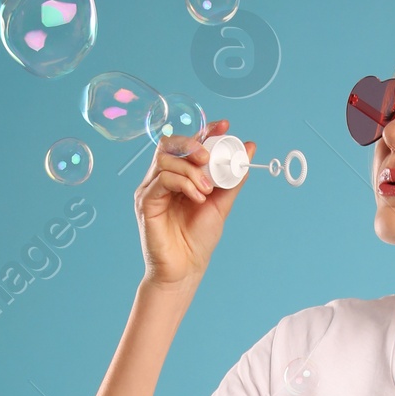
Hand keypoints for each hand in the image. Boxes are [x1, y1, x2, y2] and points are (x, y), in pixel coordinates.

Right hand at [135, 119, 250, 288]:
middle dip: (193, 145)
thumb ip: (232, 178)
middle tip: (209, 159)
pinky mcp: (145, 201)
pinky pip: (161, 179)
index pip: (188, 142)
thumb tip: (249, 149)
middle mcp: (162, 177)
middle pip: (171, 143)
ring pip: (166, 159)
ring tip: (206, 191)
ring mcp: (151, 188)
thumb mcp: (222, 204)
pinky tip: (197, 198)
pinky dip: (183, 183)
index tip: (226, 126)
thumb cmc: (198, 240)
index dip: (206, 130)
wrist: (185, 269)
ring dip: (191, 170)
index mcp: (180, 175)